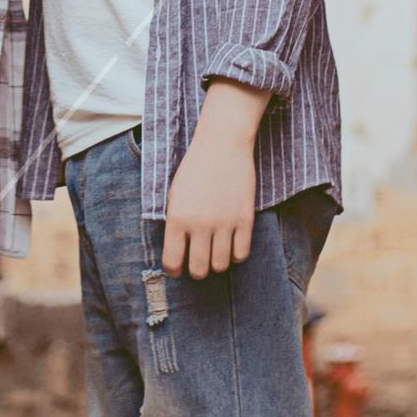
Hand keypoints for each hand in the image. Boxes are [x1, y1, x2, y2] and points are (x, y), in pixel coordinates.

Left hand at [160, 85, 263, 275]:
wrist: (222, 145)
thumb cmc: (195, 169)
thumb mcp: (174, 195)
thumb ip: (175, 224)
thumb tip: (177, 254)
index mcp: (177, 218)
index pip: (172, 262)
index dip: (174, 271)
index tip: (178, 269)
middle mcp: (200, 224)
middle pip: (199, 270)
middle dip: (197, 271)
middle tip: (198, 263)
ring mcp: (224, 222)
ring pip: (221, 265)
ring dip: (217, 263)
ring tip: (215, 253)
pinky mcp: (244, 218)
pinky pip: (242, 253)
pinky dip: (236, 255)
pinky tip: (231, 245)